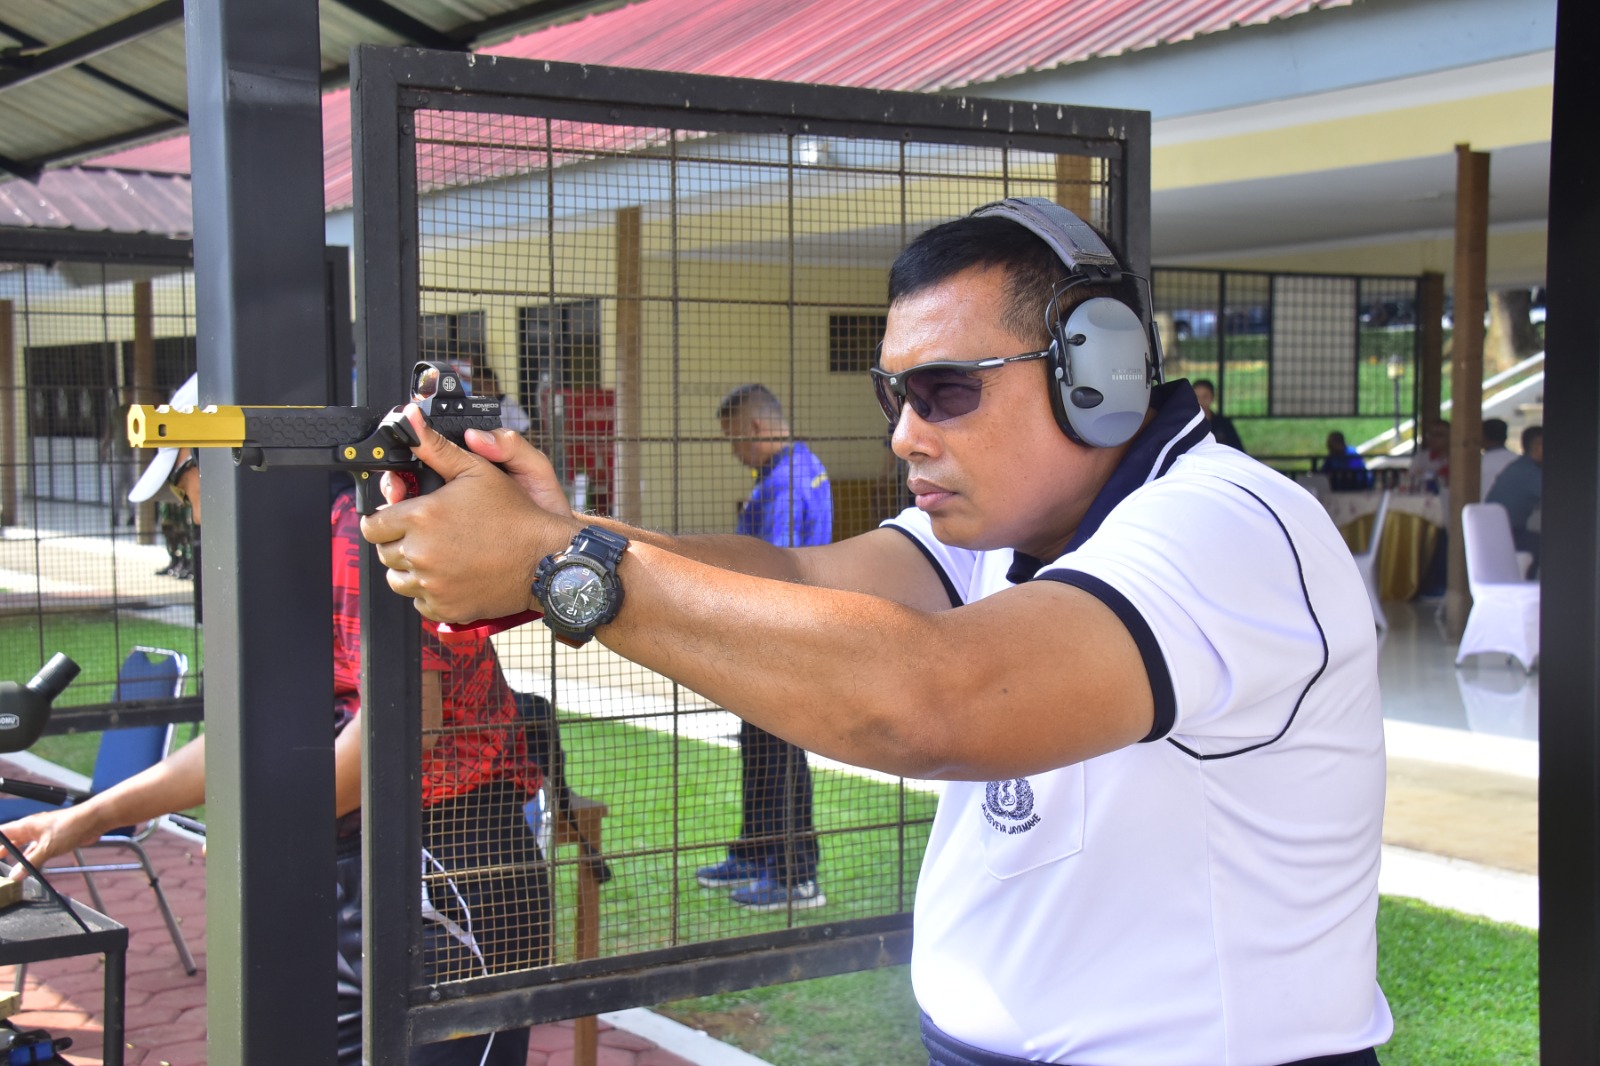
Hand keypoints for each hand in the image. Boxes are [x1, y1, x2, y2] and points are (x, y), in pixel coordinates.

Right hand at [2, 806, 100, 879]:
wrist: (93, 821)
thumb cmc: (70, 826)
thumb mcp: (47, 847)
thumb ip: (31, 862)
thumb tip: (15, 875)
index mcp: (26, 826)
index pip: (3, 833)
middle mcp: (33, 829)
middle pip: (13, 840)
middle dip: (4, 851)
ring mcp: (44, 835)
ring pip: (26, 846)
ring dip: (19, 856)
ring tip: (11, 869)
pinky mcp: (55, 840)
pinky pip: (39, 850)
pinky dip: (33, 858)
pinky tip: (31, 866)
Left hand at [361, 405, 580, 621]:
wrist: (547, 559)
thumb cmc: (516, 514)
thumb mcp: (477, 470)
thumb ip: (436, 448)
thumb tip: (409, 421)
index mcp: (421, 517)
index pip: (372, 524)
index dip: (383, 519)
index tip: (398, 518)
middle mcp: (421, 553)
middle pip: (383, 553)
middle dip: (398, 542)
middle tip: (426, 535)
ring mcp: (432, 585)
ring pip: (397, 580)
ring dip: (411, 568)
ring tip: (439, 555)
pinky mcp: (445, 608)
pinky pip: (420, 602)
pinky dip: (430, 592)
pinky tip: (452, 575)